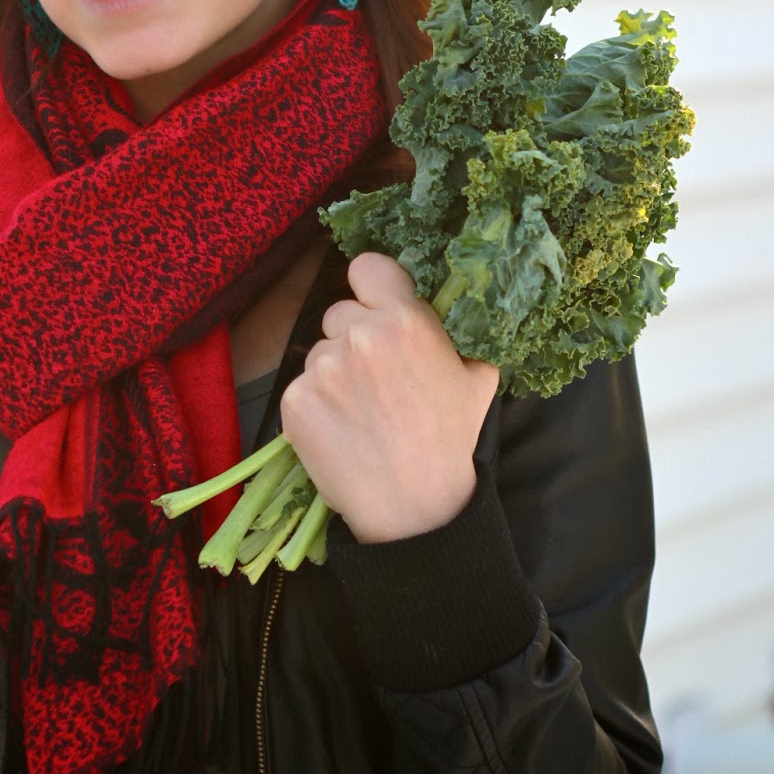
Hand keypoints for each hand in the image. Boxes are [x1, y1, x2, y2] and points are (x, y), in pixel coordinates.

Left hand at [279, 252, 499, 543]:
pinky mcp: (296, 401)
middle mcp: (359, 335)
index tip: (375, 307)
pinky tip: (341, 430)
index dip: (371, 287)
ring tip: (361, 412)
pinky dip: (316, 405)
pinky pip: (302, 387)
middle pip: (339, 312)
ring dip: (334, 373)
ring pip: (319, 352)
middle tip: (375, 378)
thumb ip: (456, 332)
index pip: (366, 266)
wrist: (415, 507)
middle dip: (353, 337)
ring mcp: (323, 368)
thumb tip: (446, 306)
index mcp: (406, 320)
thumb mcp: (477, 376)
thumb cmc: (450, 440)